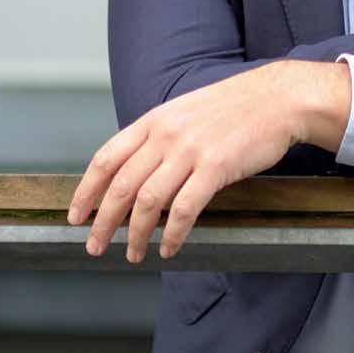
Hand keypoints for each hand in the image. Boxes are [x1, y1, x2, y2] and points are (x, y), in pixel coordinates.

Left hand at [68, 58, 350, 262]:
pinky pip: (184, 209)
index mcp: (156, 119)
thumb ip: (160, 135)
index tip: (76, 215)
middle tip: (96, 246)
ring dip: (136, 235)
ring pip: (148, 201)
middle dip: (102, 222)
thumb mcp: (186, 111)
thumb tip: (135, 170)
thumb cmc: (235, 107)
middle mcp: (167, 133)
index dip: (86, 190)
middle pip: (121, 184)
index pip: (107, 157)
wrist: (277, 98)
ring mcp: (191, 149)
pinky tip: (170, 247)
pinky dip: (172, 234)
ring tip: (134, 254)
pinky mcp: (216, 167)